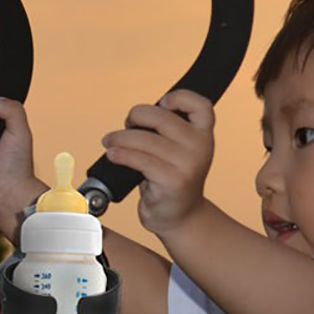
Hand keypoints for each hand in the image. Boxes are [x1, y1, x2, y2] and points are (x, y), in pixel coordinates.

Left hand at [101, 89, 214, 237]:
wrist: (180, 217)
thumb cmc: (173, 179)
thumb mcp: (181, 151)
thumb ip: (170, 130)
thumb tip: (136, 115)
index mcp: (204, 135)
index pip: (200, 104)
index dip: (178, 97)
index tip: (161, 104)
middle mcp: (200, 147)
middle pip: (161, 117)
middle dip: (136, 116)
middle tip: (127, 124)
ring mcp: (187, 165)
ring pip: (144, 139)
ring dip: (120, 137)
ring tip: (110, 141)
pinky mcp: (171, 181)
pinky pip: (139, 160)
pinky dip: (120, 154)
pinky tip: (113, 155)